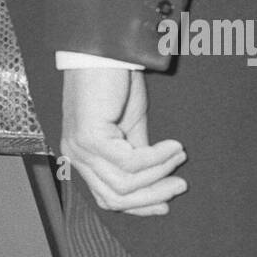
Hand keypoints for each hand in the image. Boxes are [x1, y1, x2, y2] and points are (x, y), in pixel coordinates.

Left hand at [61, 68, 187, 215]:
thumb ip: (138, 153)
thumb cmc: (116, 82)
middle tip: (180, 186)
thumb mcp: (130, 125)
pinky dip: (156, 158)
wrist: (105, 51)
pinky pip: (129, 162)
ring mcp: (80, 149)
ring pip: (122, 184)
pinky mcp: (90, 137)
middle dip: (151, 196)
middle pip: (113, 197)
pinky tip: (173, 146)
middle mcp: (76, 156)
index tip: (166, 204)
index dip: (137, 205)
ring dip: (158, 174)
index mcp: (82, 157)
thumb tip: (158, 179)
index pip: (106, 196)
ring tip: (179, 156)